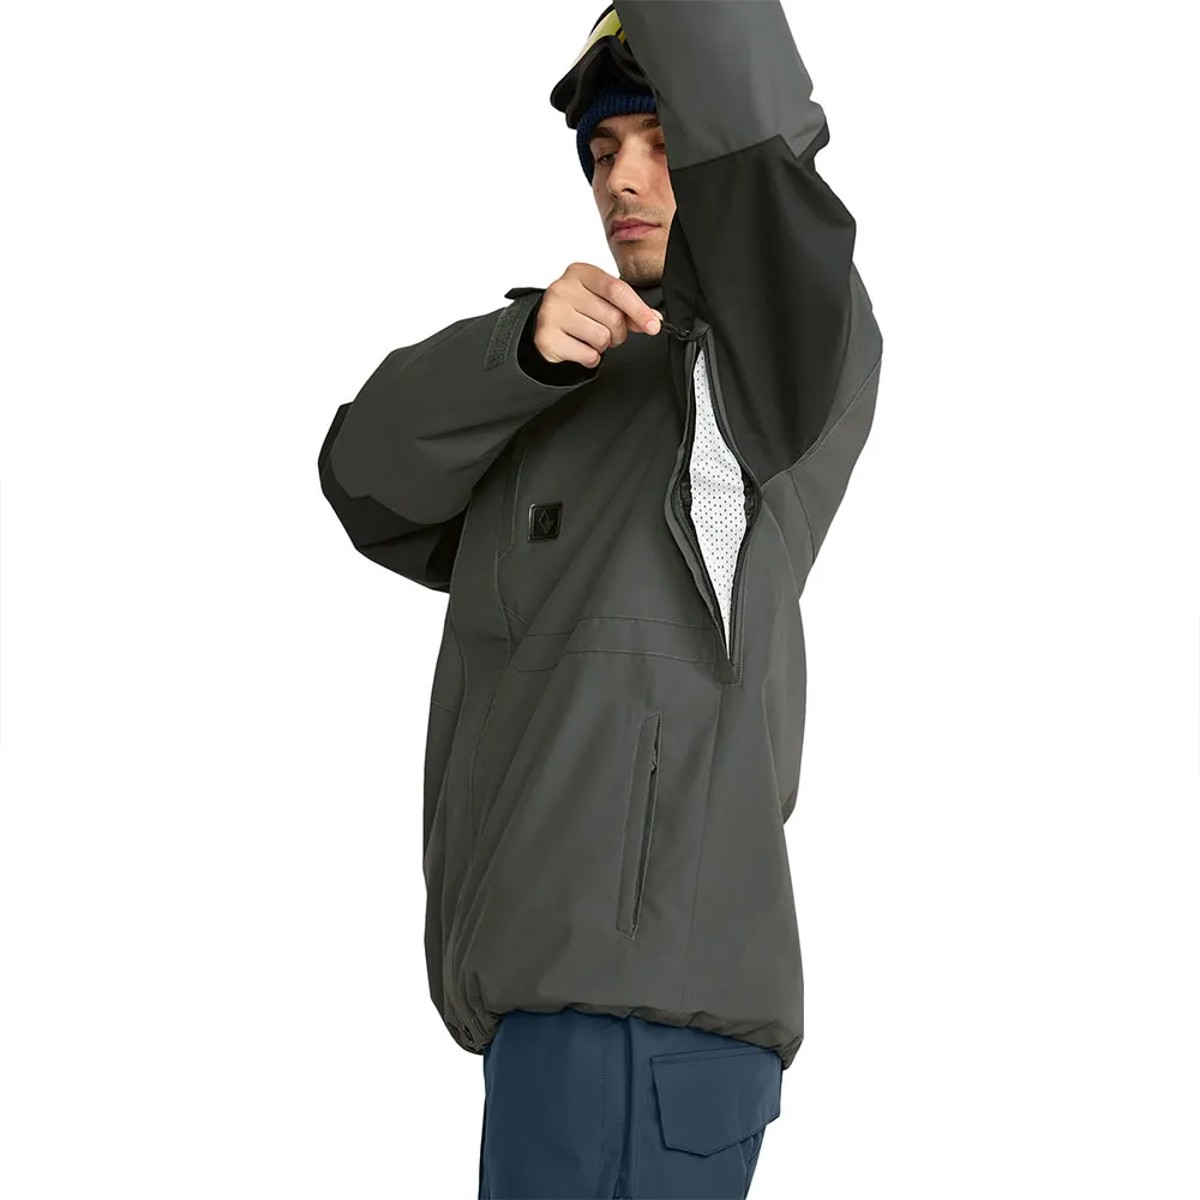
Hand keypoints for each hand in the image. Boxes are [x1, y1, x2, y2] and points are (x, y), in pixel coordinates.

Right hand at [533, 262, 663, 368]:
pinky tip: (579, 347)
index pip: (617, 289)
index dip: (639, 310)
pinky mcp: (547, 338)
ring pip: (601, 337)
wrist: (545, 327)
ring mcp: (551, 313)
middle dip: (618, 332)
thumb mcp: (602, 300)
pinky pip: (588, 355)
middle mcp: (562, 288)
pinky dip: (590, 357)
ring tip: (590, 338)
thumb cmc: (577, 311)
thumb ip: (627, 308)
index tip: (653, 325)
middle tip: (608, 332)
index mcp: (579, 272)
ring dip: (603, 345)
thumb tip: (653, 320)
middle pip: (612, 317)